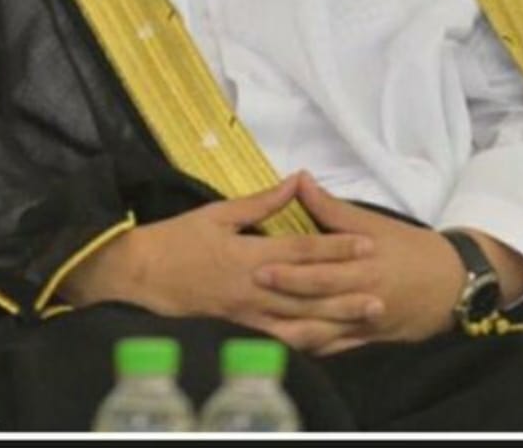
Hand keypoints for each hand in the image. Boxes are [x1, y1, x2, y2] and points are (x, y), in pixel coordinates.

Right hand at [59, 173, 381, 344]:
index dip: (335, 247)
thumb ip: (260, 202)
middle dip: (346, 290)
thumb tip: (294, 181)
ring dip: (335, 320)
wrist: (141, 276)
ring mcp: (247, 314)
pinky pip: (278, 340)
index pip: (302, 250)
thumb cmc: (178, 239)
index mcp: (249, 253)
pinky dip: (306, 342)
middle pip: (309, 290)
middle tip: (381, 290)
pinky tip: (328, 341)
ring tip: (364, 319)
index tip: (366, 243)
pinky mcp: (239, 330)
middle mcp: (254, 287)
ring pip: (299, 321)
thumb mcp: (217, 212)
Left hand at [252, 172, 465, 353]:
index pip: (322, 271)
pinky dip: (314, 347)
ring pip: (324, 331)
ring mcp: (365, 324)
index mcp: (363, 266)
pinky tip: (289, 345)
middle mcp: (362, 297)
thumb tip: (300, 180)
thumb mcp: (374, 224)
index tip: (259, 265)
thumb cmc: (409, 247)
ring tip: (260, 325)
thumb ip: (333, 208)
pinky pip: (337, 348)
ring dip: (292, 329)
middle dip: (284, 296)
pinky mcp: (368, 340)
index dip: (290, 271)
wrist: (453, 284)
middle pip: (318, 301)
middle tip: (253, 288)